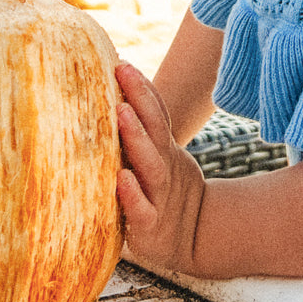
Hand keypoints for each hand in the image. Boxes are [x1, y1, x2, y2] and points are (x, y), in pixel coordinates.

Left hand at [115, 61, 206, 273]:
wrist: (194, 240)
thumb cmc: (164, 194)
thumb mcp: (161, 160)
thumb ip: (140, 136)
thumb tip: (108, 102)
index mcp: (164, 150)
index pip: (157, 113)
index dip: (143, 88)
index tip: (123, 62)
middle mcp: (164, 166)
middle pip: (155, 127)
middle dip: (140, 97)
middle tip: (122, 70)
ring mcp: (160, 195)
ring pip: (151, 163)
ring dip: (136, 137)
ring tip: (120, 112)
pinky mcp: (150, 225)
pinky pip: (142, 209)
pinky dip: (132, 194)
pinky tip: (120, 179)